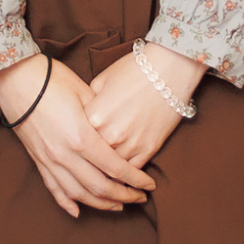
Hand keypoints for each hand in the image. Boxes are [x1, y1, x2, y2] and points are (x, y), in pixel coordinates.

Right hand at [0, 55, 154, 218]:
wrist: (15, 79)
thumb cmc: (53, 79)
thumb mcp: (85, 94)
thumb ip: (102, 119)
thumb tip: (118, 136)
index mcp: (81, 137)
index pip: (115, 168)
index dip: (135, 180)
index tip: (150, 185)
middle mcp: (65, 155)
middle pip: (100, 187)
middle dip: (124, 196)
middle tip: (140, 198)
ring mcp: (49, 160)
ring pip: (79, 194)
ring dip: (101, 204)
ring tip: (118, 206)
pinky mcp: (38, 160)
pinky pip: (53, 189)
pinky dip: (66, 203)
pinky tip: (77, 212)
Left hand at [84, 43, 208, 170]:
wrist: (169, 68)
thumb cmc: (133, 70)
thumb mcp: (102, 81)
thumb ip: (88, 103)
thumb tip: (81, 118)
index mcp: (93, 117)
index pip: (77, 139)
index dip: (76, 141)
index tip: (75, 146)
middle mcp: (109, 134)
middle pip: (92, 158)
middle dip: (88, 161)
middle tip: (85, 165)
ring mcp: (130, 144)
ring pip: (112, 169)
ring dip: (108, 172)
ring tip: (103, 173)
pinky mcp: (148, 149)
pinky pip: (132, 170)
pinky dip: (127, 174)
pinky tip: (123, 174)